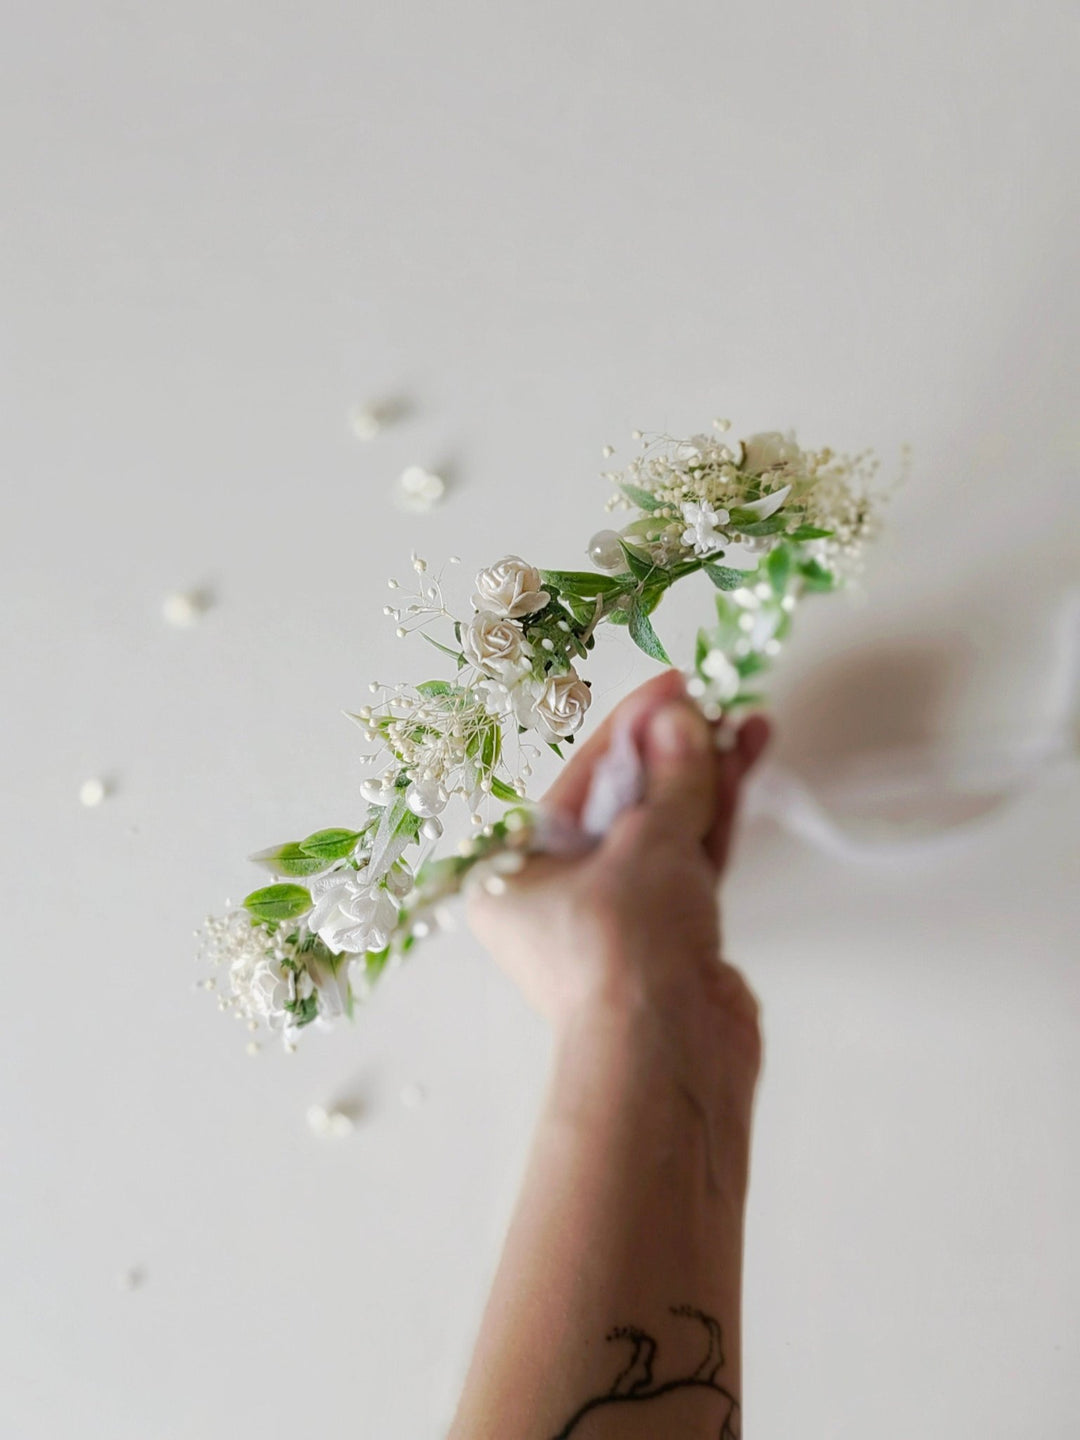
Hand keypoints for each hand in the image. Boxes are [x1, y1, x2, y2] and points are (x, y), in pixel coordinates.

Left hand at [467, 669, 770, 1064]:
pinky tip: (744, 766)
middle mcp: (559, 893)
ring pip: (665, 829)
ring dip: (706, 777)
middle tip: (715, 702)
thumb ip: (673, 775)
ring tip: (746, 721)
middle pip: (625, 801)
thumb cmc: (625, 954)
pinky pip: (690, 861)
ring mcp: (619, 916)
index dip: (631, 727)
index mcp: (514, 872)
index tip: (673, 686)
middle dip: (675, 750)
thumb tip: (681, 718)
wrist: (671, 1059)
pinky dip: (716, 818)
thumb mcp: (648, 844)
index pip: (580, 780)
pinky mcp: (670, 935)